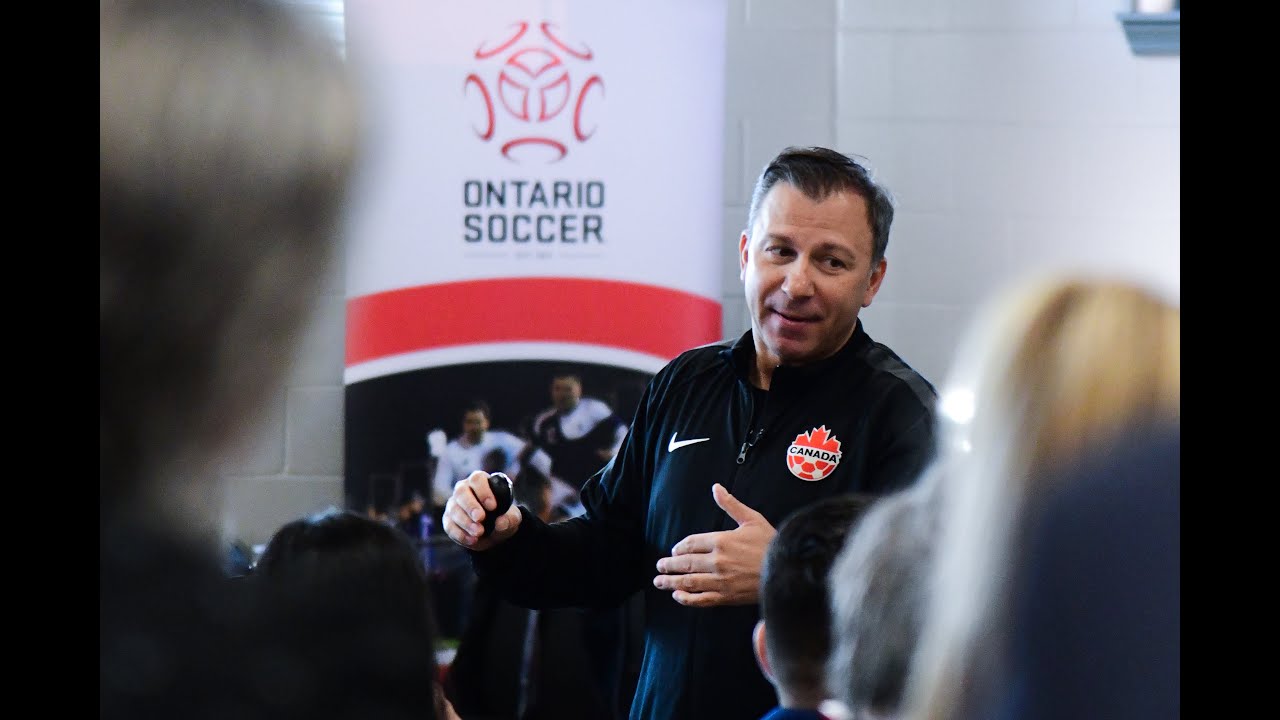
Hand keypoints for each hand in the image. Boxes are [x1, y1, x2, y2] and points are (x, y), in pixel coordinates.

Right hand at [442, 470, 521, 549]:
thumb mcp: (512, 519)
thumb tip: (500, 522)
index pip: (477, 479)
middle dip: (471, 506)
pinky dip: (460, 534)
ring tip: (479, 533)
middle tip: (480, 518)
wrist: (494, 534)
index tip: (493, 506)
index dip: (483, 491)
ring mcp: (454, 504)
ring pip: (454, 509)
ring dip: (466, 522)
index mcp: (481, 482)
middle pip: (461, 491)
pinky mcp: (448, 520)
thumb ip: (510, 519)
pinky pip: (449, 526)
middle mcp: (464, 490)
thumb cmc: (503, 518)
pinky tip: (472, 540)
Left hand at [652, 483, 775, 606]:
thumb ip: (731, 505)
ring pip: (689, 581)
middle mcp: (717, 561)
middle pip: (685, 563)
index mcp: (721, 540)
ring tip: (659, 581)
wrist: (789, 569)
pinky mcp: (726, 596)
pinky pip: (701, 599)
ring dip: (671, 582)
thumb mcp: (752, 519)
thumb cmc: (771, 543)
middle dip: (669, 565)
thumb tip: (716, 488)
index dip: (679, 548)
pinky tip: (678, 596)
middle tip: (660, 566)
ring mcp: (721, 580)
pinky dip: (687, 599)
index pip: (690, 544)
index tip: (674, 551)